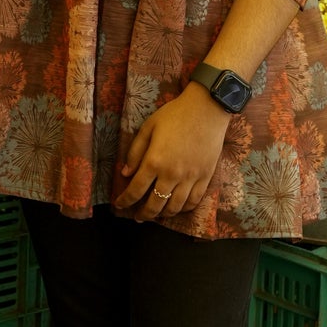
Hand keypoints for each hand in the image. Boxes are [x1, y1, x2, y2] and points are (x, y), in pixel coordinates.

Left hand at [115, 84, 229, 219]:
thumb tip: (126, 173)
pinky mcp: (205, 176)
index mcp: (154, 161)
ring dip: (163, 214)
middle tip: (138, 217)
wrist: (207, 109)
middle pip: (155, 205)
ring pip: (175, 207)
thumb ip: (135, 152)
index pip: (135, 190)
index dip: (125, 201)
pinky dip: (184, 209)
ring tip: (157, 214)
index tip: (119, 205)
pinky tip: (178, 208)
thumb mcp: (148, 127)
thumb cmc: (175, 115)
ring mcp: (190, 177)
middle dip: (144, 214)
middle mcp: (171, 174)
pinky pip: (194, 201)